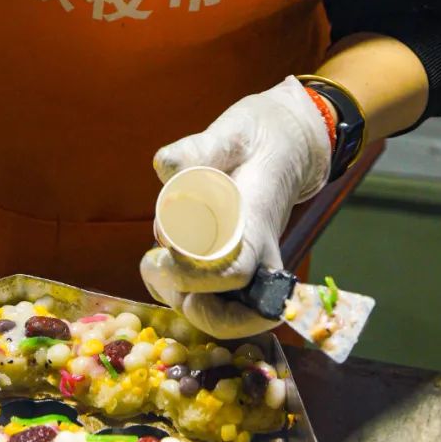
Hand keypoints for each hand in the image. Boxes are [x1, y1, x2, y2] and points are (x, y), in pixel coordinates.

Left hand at [140, 77, 332, 338]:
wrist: (289, 144)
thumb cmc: (260, 136)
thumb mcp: (233, 130)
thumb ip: (201, 148)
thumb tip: (166, 168)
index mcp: (257, 223)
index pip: (235, 272)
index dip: (196, 277)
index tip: (162, 256)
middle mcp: (258, 254)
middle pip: (228, 307)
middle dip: (184, 295)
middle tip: (151, 263)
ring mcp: (249, 265)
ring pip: (221, 311)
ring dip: (181, 299)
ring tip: (152, 265)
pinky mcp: (235, 265)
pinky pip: (216, 300)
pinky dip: (182, 293)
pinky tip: (160, 271)